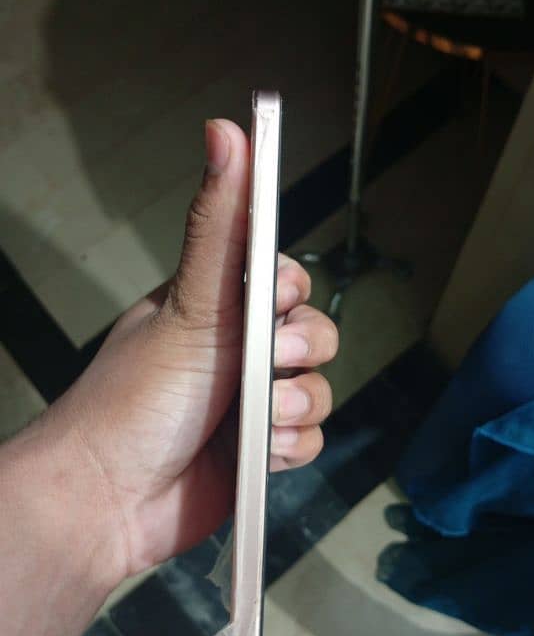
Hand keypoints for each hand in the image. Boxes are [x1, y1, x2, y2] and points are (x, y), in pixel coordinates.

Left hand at [48, 119, 337, 578]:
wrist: (112, 501)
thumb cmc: (135, 400)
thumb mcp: (189, 303)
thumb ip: (220, 225)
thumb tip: (227, 134)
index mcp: (216, 306)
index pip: (285, 277)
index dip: (292, 290)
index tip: (273, 301)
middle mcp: (237, 350)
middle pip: (315, 332)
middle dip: (299, 350)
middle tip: (264, 360)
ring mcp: (251, 401)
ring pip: (319, 388)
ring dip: (296, 404)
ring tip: (258, 417)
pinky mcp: (262, 448)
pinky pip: (312, 436)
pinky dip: (292, 445)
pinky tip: (259, 451)